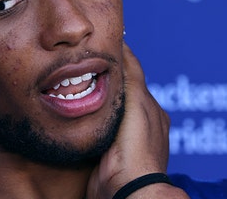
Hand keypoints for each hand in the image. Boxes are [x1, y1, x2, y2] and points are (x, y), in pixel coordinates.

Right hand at [86, 43, 188, 198]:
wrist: (126, 187)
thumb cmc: (137, 146)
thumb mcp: (138, 101)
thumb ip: (131, 75)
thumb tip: (124, 48)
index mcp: (153, 110)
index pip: (134, 76)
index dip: (120, 59)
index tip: (104, 42)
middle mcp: (141, 124)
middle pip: (120, 92)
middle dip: (105, 78)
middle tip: (84, 61)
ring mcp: (123, 138)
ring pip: (107, 108)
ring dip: (93, 96)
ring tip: (74, 82)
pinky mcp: (107, 151)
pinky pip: (96, 124)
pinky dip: (87, 114)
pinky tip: (75, 110)